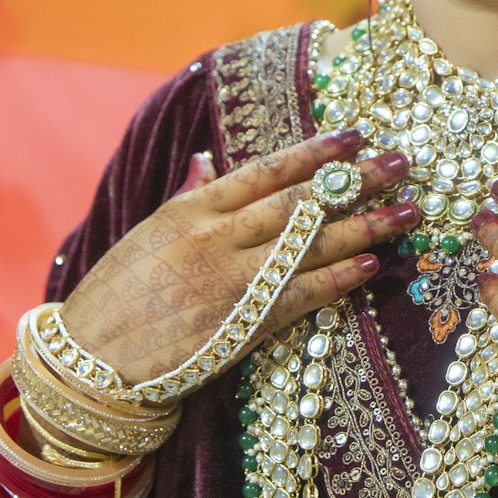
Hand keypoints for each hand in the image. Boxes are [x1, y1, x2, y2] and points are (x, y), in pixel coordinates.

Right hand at [61, 130, 418, 388]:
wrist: (89, 363)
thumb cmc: (115, 296)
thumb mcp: (147, 233)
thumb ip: (188, 196)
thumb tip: (209, 160)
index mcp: (192, 209)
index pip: (266, 170)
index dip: (315, 151)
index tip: (355, 134)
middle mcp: (216, 238)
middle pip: (300, 201)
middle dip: (356, 180)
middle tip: (403, 162)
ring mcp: (231, 281)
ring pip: (311, 244)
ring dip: (365, 225)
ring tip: (408, 210)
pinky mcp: (240, 325)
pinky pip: (302, 295)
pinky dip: (339, 278)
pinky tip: (372, 263)